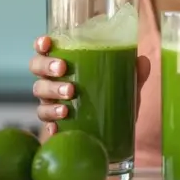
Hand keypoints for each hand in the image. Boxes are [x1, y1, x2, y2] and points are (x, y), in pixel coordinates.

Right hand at [29, 35, 151, 139]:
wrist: (112, 137)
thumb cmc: (111, 101)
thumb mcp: (126, 86)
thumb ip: (134, 73)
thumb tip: (142, 61)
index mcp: (65, 64)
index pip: (45, 49)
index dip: (41, 43)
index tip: (47, 43)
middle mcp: (53, 81)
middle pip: (37, 68)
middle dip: (46, 66)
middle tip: (63, 69)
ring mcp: (51, 102)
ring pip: (40, 94)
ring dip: (52, 92)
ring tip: (70, 94)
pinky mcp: (55, 124)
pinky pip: (46, 123)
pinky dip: (51, 122)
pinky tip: (58, 125)